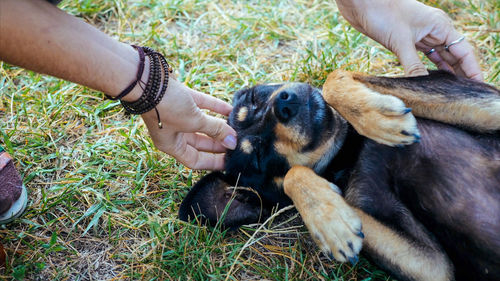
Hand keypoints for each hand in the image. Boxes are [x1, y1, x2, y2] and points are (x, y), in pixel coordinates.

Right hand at [141, 79, 236, 169]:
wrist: (146, 78)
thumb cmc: (166, 106)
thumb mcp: (194, 122)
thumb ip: (215, 130)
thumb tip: (233, 142)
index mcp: (170, 145)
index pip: (195, 160)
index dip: (213, 162)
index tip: (230, 162)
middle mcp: (173, 132)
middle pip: (200, 142)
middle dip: (219, 143)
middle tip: (238, 144)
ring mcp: (177, 114)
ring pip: (202, 123)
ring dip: (218, 125)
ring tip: (237, 128)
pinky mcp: (181, 97)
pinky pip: (202, 105)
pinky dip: (215, 107)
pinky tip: (230, 109)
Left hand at [335, 0, 482, 80]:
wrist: (360, 3)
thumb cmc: (383, 13)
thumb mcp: (400, 41)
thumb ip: (412, 65)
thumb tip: (423, 86)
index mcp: (440, 26)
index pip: (463, 51)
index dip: (472, 69)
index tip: (478, 87)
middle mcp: (433, 31)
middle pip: (453, 56)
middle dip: (460, 74)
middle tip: (465, 96)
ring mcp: (419, 36)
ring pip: (439, 58)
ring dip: (445, 73)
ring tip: (452, 92)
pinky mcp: (405, 42)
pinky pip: (422, 58)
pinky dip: (427, 70)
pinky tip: (432, 82)